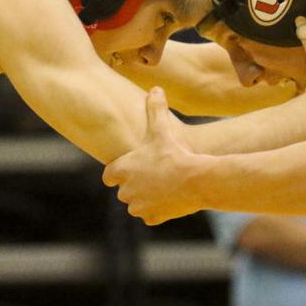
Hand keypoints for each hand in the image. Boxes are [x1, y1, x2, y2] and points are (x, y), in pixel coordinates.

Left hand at [103, 88, 202, 224]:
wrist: (196, 179)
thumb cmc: (175, 152)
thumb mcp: (162, 129)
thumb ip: (155, 109)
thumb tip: (155, 88)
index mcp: (122, 170)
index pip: (109, 175)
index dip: (119, 171)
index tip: (131, 167)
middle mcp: (125, 190)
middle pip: (124, 190)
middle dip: (135, 184)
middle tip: (153, 175)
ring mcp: (139, 206)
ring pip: (137, 205)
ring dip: (146, 198)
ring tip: (162, 187)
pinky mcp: (153, 218)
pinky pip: (150, 216)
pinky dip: (158, 211)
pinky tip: (169, 199)